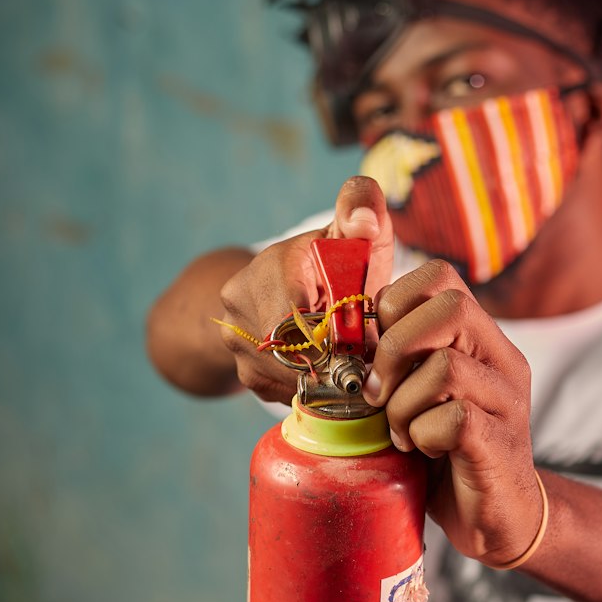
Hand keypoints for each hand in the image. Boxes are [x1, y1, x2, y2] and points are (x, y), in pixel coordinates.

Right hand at [217, 177, 394, 401]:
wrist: (282, 286)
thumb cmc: (333, 259)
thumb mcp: (351, 231)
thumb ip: (362, 209)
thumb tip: (362, 221)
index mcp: (273, 265)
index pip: (294, 316)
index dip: (334, 335)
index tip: (363, 339)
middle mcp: (241, 301)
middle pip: (293, 352)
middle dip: (334, 360)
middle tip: (364, 358)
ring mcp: (236, 340)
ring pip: (291, 377)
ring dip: (326, 377)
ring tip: (352, 365)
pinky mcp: (245, 373)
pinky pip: (285, 392)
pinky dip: (313, 387)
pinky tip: (329, 371)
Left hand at [363, 260, 541, 564]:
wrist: (495, 517)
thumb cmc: (448, 454)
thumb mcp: (419, 397)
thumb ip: (398, 363)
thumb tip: (344, 336)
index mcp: (482, 340)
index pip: (440, 277)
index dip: (395, 303)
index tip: (375, 349)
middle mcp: (502, 361)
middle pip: (450, 308)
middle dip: (394, 348)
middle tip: (378, 394)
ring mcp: (508, 401)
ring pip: (446, 367)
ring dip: (404, 404)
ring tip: (402, 432)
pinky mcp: (502, 442)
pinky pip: (457, 418)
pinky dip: (424, 434)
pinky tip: (425, 450)